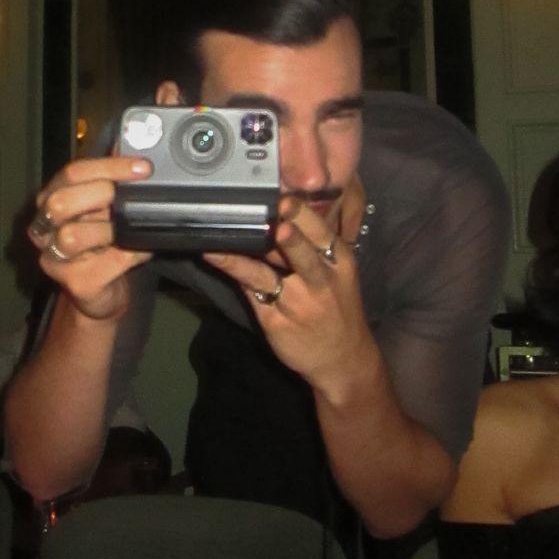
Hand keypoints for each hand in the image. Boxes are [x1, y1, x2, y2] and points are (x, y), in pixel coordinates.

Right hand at [27, 156, 152, 320]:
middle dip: (101, 194)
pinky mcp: (74, 284)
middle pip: (61, 202)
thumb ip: (112, 178)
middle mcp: (44, 227)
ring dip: (111, 229)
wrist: (101, 292)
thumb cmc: (101, 243)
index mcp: (51, 198)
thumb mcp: (104, 206)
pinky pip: (106, 263)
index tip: (142, 167)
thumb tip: (136, 141)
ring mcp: (53, 258)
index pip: (72, 174)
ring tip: (131, 227)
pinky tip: (144, 247)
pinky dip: (133, 253)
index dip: (108, 167)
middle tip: (130, 197)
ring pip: (73, 236)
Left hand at [203, 200, 375, 396]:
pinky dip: (233, 275)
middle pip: (300, 253)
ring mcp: (297, 304)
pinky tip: (215, 261)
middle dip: (287, 236)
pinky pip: (251, 294)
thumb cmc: (337, 305)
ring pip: (265, 275)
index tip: (285, 198)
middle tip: (272, 215)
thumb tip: (279, 209)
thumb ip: (315, 246)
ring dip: (241, 259)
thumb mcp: (339, 274)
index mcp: (339, 262)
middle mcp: (320, 282)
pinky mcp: (275, 322)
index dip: (302, 215)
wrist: (343, 360)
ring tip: (220, 245)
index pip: (320, 233)